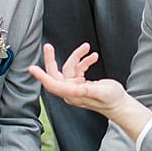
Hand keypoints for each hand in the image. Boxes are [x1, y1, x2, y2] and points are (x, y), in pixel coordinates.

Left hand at [29, 44, 151, 138]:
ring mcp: (75, 87)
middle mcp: (71, 91)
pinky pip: (78, 68)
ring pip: (69, 68)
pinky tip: (93, 57)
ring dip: (78, 56)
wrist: (119, 103)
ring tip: (87, 48)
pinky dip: (85, 61)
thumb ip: (88, 89)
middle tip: (48, 46)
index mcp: (72, 94)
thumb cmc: (111, 100)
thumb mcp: (101, 92)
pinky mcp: (81, 83)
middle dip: (52, 59)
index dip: (42, 76)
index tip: (32, 68)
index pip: (53, 85)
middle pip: (56, 74)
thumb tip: (77, 87)